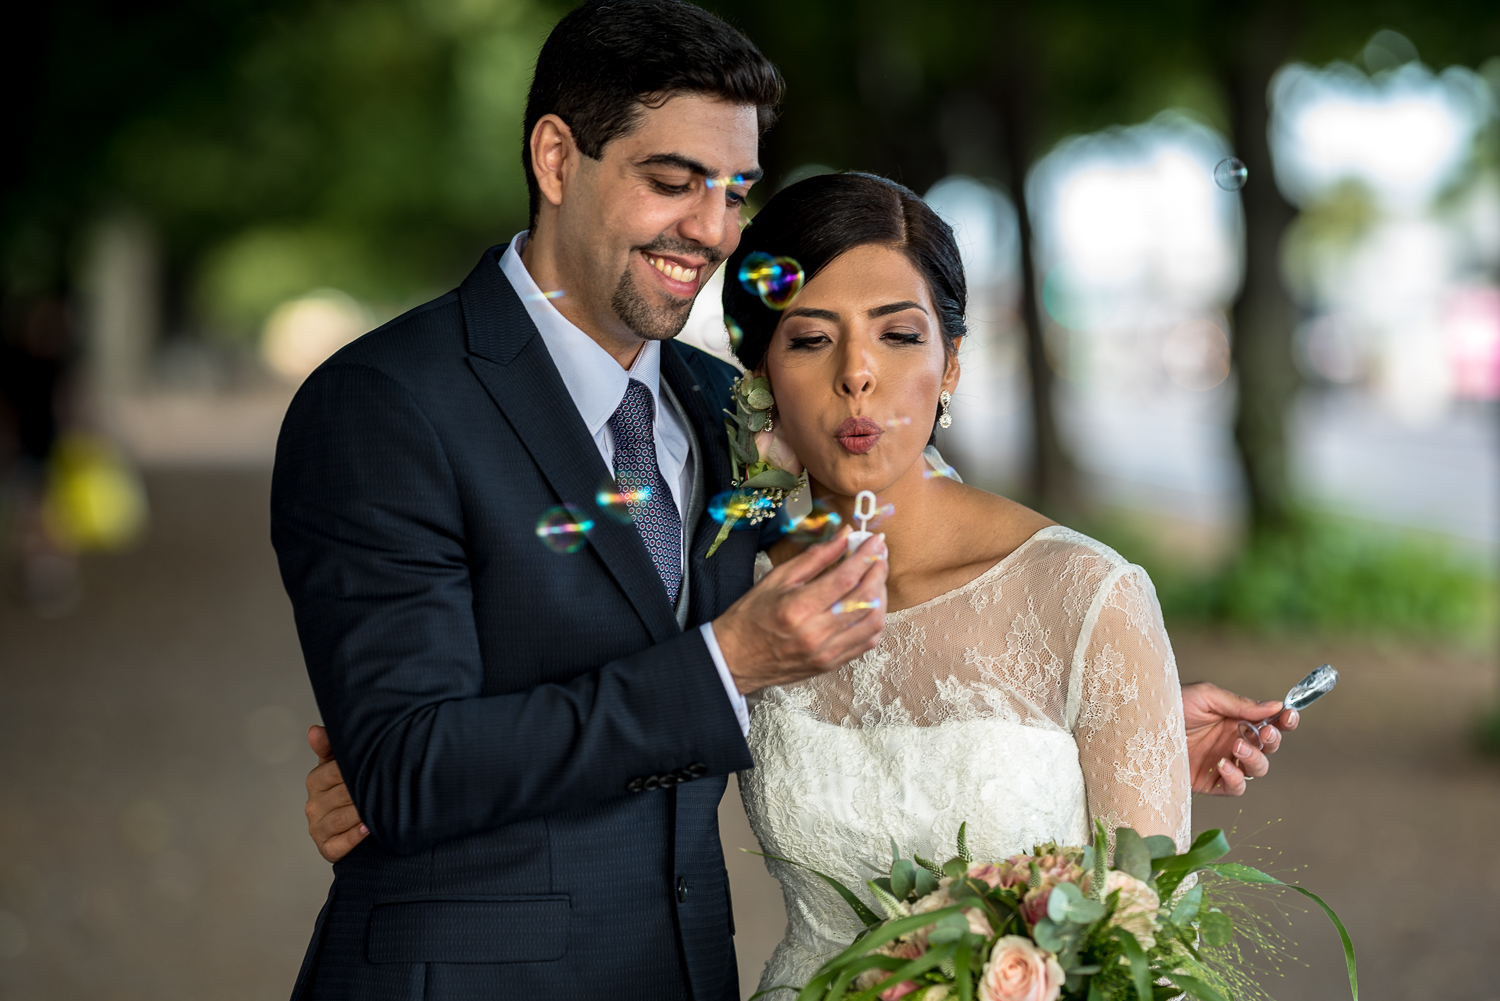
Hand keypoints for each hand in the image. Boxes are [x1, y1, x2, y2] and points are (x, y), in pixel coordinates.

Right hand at [305, 725, 367, 862]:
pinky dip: (354, 838)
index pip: (333, 772)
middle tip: (388, 786)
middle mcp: (313, 805)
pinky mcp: (326, 849)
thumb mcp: (341, 764)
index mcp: (315, 780)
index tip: (377, 765)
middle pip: (340, 796)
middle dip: (363, 792)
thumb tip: (314, 730)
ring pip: (339, 820)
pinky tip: (368, 829)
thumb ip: (330, 746)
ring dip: (360, 814)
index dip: (355, 769)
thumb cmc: (352, 787)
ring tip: (380, 807)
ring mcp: (318, 828)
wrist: (360, 823)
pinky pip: (339, 845)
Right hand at [713, 529, 888, 693]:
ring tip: (876, 578)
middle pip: (865, 598)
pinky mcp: (831, 663)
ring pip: (873, 622)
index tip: (875, 541)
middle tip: (879, 555)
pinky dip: (875, 619)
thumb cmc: (751, 617)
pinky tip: (870, 604)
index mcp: (798, 608)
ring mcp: (826, 652)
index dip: (866, 556)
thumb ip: (815, 557)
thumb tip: (844, 536)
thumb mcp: (777, 578)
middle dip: (879, 571)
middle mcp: (815, 633)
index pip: (846, 577)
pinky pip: (867, 642)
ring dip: (881, 595)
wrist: (735, 659)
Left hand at [1181, 682, 1299, 795]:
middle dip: (1272, 741)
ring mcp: (1223, 763)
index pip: (1270, 723)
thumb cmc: (1170, 704)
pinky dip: (1236, 779)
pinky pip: (1235, 788)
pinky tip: (1223, 765)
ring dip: (1254, 758)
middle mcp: (1233, 742)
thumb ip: (1240, 704)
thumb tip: (1276, 706)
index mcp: (1236, 719)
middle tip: (1262, 733)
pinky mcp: (1210, 782)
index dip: (1285, 721)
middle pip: (1269, 748)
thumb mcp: (1205, 696)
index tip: (1289, 715)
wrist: (1142, 724)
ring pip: (1257, 769)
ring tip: (1236, 746)